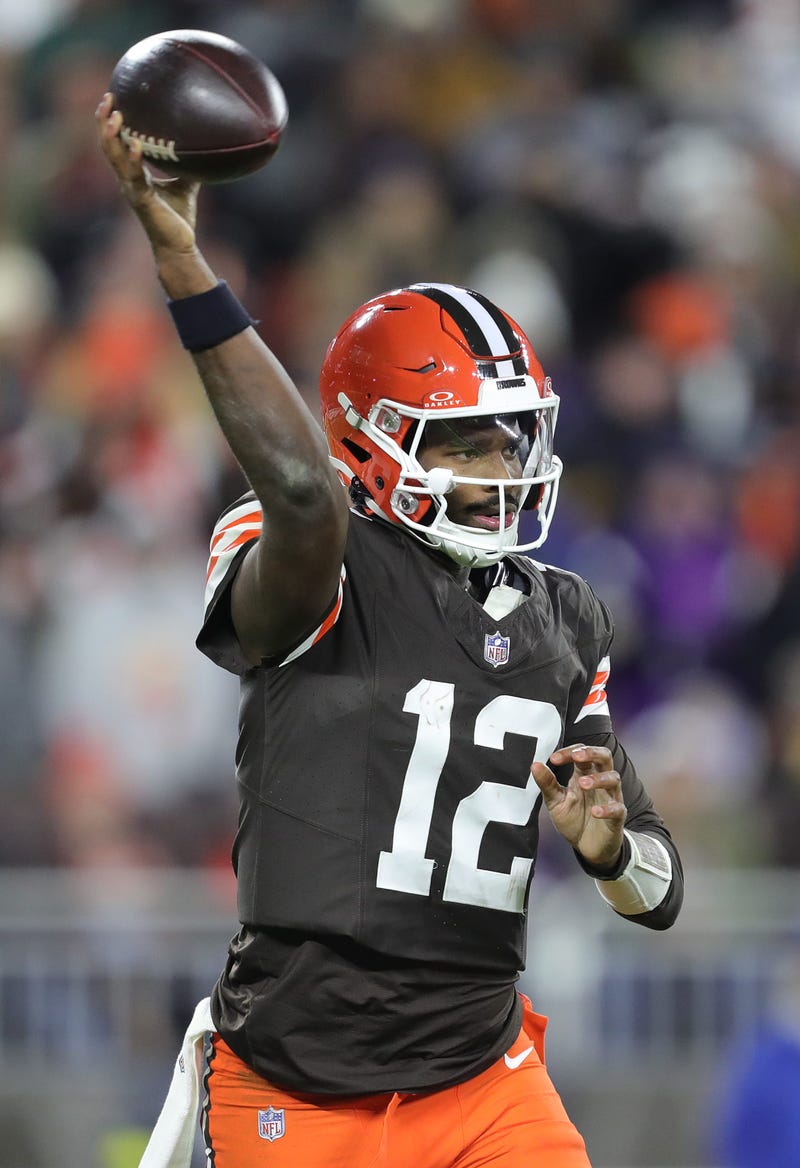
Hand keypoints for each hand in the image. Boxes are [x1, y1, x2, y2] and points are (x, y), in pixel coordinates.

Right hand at [95, 93, 199, 259]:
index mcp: (133, 177)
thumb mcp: (185, 185)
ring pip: (115, 159)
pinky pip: (135, 177)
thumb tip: (202, 147)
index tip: (112, 100)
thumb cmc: (178, 219)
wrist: (179, 246)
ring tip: (116, 114)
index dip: (110, 124)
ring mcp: (132, 191)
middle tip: (108, 98)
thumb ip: (186, 167)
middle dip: (104, 123)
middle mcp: (127, 182)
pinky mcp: (142, 201)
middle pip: (108, 147)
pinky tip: (135, 144)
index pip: (115, 145)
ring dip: (113, 136)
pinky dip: (134, 159)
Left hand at [531, 744, 626, 868]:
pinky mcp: (617, 817)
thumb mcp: (556, 802)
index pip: (581, 753)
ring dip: (599, 779)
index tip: (553, 759)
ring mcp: (610, 798)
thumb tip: (535, 765)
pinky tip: (595, 812)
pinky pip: (617, 808)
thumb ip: (547, 784)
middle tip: (577, 756)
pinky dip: (607, 809)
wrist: (587, 847)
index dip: (569, 752)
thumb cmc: (574, 819)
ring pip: (614, 778)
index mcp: (583, 775)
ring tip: (583, 783)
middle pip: (604, 756)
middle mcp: (599, 782)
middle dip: (592, 752)